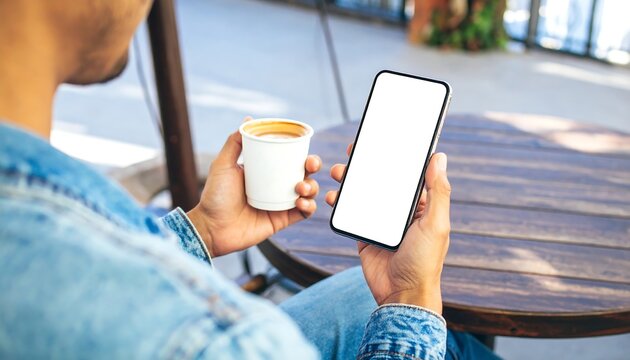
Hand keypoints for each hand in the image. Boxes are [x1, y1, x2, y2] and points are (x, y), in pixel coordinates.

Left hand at [187, 117, 320, 256]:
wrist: (211, 227)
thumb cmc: (215, 196)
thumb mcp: (223, 164)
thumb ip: (234, 142)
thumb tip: (249, 120)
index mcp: (265, 172)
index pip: (289, 159)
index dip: (301, 152)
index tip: (305, 148)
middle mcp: (276, 187)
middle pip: (304, 173)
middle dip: (313, 167)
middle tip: (310, 165)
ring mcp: (280, 204)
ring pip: (308, 192)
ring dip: (312, 187)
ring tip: (300, 188)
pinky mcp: (282, 220)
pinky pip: (304, 213)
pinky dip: (309, 207)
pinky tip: (302, 203)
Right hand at [325, 144, 450, 313]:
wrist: (401, 296)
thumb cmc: (425, 262)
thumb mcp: (435, 224)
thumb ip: (438, 191)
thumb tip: (439, 157)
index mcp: (420, 205)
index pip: (407, 174)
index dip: (395, 156)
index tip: (382, 138)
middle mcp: (400, 211)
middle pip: (381, 180)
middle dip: (367, 165)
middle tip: (354, 151)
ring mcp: (380, 222)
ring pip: (363, 194)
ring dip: (350, 180)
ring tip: (338, 171)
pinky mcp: (364, 234)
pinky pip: (350, 213)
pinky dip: (340, 203)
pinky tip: (332, 196)